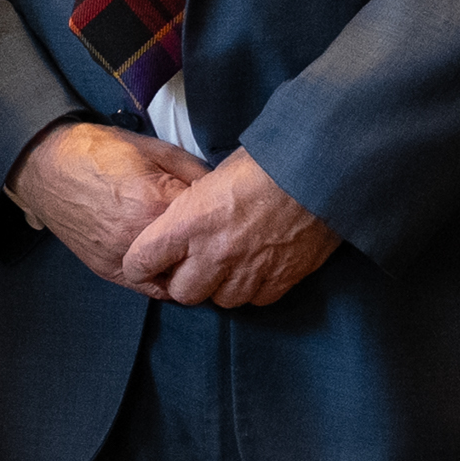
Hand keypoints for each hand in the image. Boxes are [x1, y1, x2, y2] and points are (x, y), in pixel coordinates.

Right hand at [8, 121, 206, 286]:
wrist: (46, 165)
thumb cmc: (98, 151)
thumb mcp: (154, 149)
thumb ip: (193, 170)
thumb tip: (220, 189)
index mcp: (156, 204)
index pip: (210, 222)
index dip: (220, 214)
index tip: (222, 209)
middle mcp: (139, 238)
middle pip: (196, 256)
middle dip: (207, 244)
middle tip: (213, 233)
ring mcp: (121, 257)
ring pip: (175, 278)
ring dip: (187, 266)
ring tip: (193, 250)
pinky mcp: (107, 270)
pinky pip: (148, 288)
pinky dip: (164, 280)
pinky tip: (169, 264)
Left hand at [119, 149, 342, 310]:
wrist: (319, 168)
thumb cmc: (264, 160)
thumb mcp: (211, 174)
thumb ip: (190, 207)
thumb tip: (182, 219)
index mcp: (187, 223)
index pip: (141, 263)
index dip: (140, 266)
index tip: (147, 263)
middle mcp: (213, 253)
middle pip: (183, 293)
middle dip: (186, 281)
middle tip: (195, 264)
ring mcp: (248, 271)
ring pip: (221, 301)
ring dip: (222, 286)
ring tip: (232, 263)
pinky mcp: (281, 279)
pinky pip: (257, 300)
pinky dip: (255, 288)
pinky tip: (260, 266)